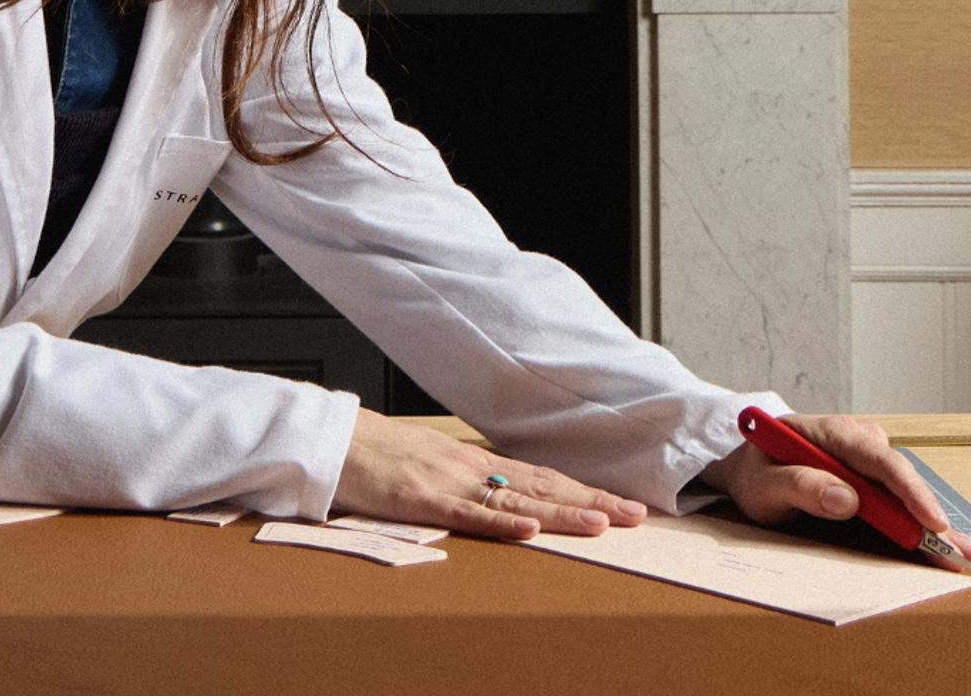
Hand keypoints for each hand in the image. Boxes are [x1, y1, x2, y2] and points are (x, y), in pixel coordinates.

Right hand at [331, 408, 648, 541]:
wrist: (334, 440)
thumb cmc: (378, 455)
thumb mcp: (431, 464)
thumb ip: (466, 482)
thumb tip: (502, 499)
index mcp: (474, 463)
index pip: (541, 477)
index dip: (582, 490)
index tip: (621, 503)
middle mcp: (470, 468)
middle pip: (541, 486)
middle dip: (590, 500)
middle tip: (636, 515)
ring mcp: (448, 481)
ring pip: (515, 501)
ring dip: (560, 512)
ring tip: (601, 522)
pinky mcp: (421, 498)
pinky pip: (467, 514)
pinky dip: (500, 523)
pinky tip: (529, 531)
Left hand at [699, 412, 970, 568]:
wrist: (747, 470)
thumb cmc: (755, 473)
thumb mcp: (762, 483)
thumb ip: (798, 485)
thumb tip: (846, 499)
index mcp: (826, 432)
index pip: (874, 456)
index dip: (907, 488)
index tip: (929, 519)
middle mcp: (853, 439)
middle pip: (898, 474)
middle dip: (929, 513)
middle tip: (956, 551)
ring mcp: (864, 457)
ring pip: (904, 488)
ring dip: (929, 521)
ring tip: (958, 554)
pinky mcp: (870, 478)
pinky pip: (898, 498)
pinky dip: (919, 522)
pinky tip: (941, 544)